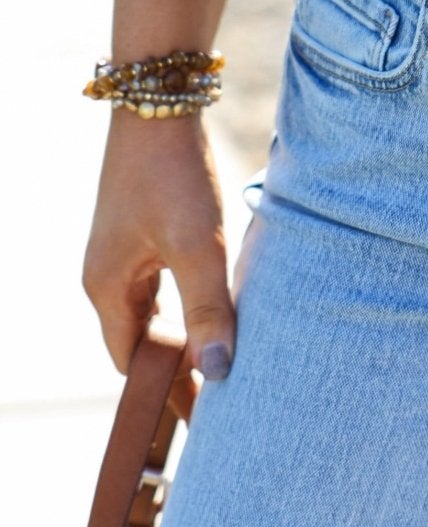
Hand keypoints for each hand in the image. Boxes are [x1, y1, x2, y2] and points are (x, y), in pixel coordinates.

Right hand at [82, 106, 235, 379]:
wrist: (159, 104)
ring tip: (222, 365)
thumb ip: (208, 308)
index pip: (132, 362)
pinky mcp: (142, 231)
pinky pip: (162, 285)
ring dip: (182, 337)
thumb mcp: (196, 245)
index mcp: (107, 288)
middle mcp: (106, 276)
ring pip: (152, 313)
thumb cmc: (173, 174)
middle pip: (140, 342)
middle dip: (174, 372)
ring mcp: (123, 252)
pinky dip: (185, 306)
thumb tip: (217, 374)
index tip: (203, 422)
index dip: (165, 392)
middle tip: (219, 402)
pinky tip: (215, 310)